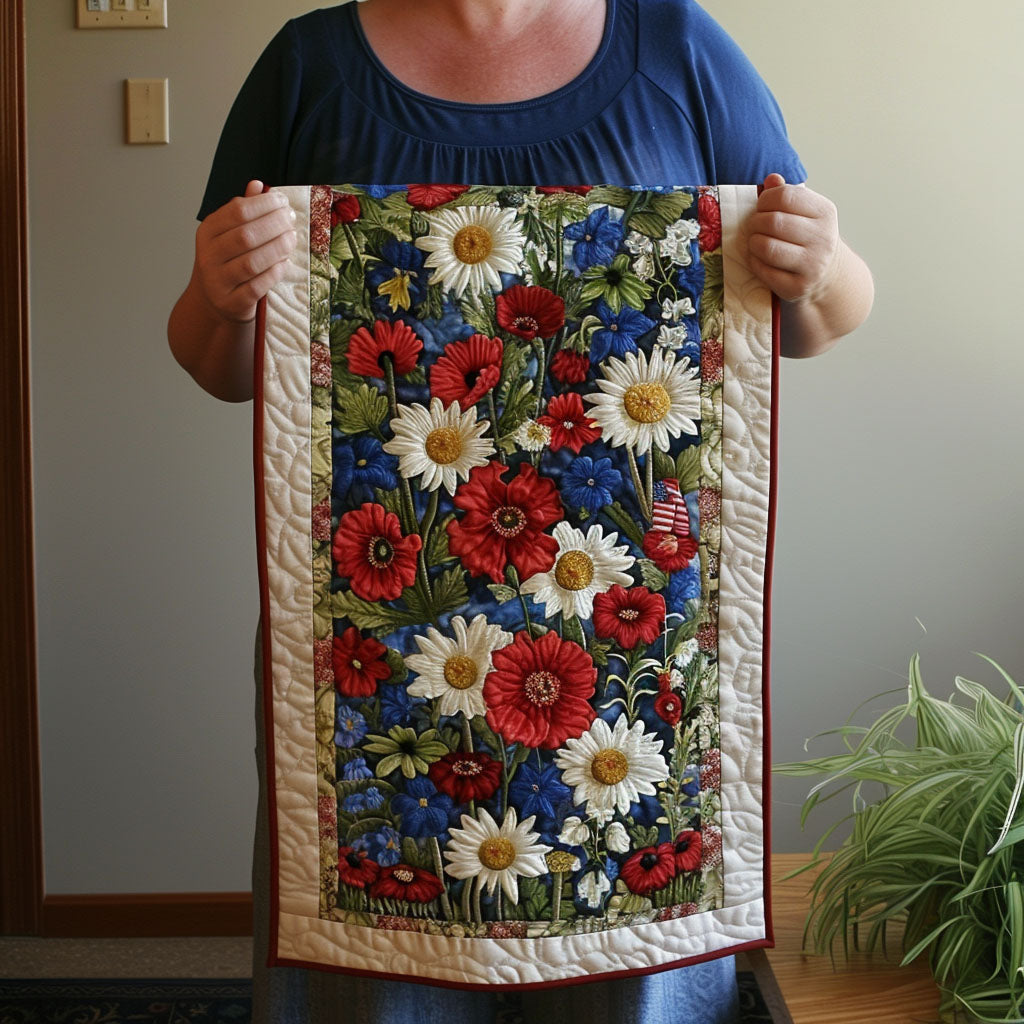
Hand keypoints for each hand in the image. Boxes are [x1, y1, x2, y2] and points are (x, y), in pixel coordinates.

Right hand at [192, 179, 296, 322]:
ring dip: (277, 248)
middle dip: (274, 225)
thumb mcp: (229, 234)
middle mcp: (209, 255)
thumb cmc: (227, 263)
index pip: (237, 211)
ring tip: (292, 239)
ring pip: (252, 262)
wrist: (214, 302)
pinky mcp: (232, 302)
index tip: (283, 202)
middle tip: (292, 220)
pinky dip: (273, 273)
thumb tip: (258, 185)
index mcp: (208, 232)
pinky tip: (285, 263)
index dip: (263, 204)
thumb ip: (242, 212)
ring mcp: (218, 281)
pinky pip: (256, 287)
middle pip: (246, 235)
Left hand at [746, 174, 840, 303]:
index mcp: (824, 212)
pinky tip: (758, 259)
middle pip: (774, 221)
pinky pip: (764, 271)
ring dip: (753, 243)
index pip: (786, 195)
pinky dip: (754, 263)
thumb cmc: (808, 238)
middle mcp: (823, 238)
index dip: (765, 199)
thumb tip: (772, 178)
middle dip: (755, 223)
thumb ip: (786, 194)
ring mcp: (812, 265)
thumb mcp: (804, 212)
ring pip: (767, 247)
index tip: (762, 206)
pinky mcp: (798, 286)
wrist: (826, 275)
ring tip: (755, 242)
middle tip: (754, 226)